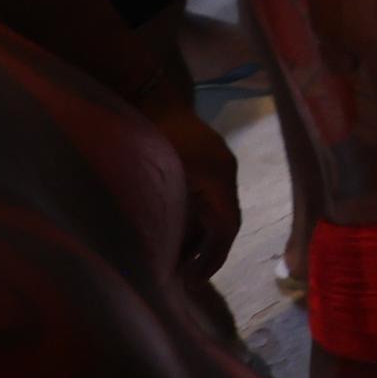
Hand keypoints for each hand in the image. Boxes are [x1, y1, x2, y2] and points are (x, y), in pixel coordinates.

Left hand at [153, 100, 241, 286]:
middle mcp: (224, 174)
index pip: (227, 226)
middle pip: (223, 221)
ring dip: (198, 239)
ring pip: (214, 213)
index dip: (212, 257)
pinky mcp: (202, 165)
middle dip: (206, 253)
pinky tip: (172, 237)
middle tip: (185, 280)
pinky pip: (204, 201)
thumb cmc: (152, 136)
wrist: (149, 96)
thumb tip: (165, 253)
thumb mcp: (159, 176)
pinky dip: (192, 223)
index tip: (192, 282)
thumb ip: (166, 213)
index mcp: (220, 177)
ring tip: (176, 265)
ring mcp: (215, 167)